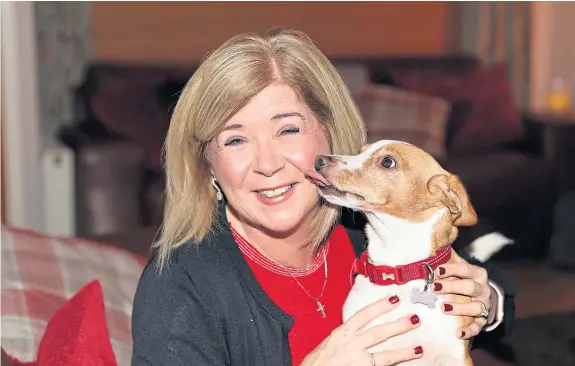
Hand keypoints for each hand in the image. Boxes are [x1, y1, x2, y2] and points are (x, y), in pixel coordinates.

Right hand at [300, 296, 422, 365]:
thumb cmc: (315, 362)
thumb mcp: (328, 343)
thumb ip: (344, 337)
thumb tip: (356, 332)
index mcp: (341, 333)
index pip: (364, 315)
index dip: (380, 306)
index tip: (395, 299)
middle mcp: (351, 345)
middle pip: (379, 333)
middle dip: (399, 325)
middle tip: (415, 318)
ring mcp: (358, 361)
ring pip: (385, 355)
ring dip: (403, 351)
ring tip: (419, 348)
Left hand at [432, 251, 495, 338]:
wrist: (483, 298)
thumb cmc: (464, 280)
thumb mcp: (459, 267)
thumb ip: (448, 257)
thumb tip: (434, 242)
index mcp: (477, 273)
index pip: (465, 269)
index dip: (451, 269)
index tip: (437, 270)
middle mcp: (483, 289)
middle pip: (470, 287)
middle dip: (452, 287)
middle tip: (434, 287)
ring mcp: (484, 305)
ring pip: (476, 307)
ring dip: (459, 308)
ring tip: (443, 308)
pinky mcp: (482, 321)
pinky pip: (478, 327)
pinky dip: (469, 330)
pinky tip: (458, 333)